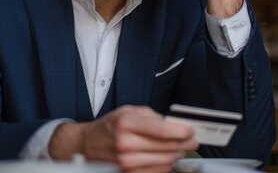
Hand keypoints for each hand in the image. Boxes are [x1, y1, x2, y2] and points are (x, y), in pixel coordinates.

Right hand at [49, 105, 197, 172]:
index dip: (183, 131)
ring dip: (176, 155)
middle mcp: (126, 144)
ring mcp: (126, 163)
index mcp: (126, 123)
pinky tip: (165, 158)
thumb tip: (175, 124)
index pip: (163, 129)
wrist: (86, 146)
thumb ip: (152, 116)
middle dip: (184, 143)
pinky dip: (165, 166)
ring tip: (178, 148)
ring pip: (165, 162)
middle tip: (191, 140)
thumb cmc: (108, 128)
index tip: (191, 131)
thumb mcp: (127, 111)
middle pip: (168, 147)